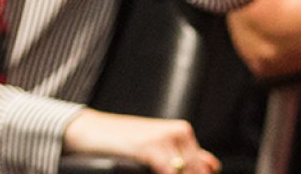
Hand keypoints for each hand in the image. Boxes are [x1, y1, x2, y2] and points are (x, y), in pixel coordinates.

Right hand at [63, 109, 220, 173]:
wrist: (89, 131)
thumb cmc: (119, 141)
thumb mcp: (156, 146)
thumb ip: (185, 154)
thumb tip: (212, 165)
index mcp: (182, 132)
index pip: (204, 168)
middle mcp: (178, 133)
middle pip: (195, 171)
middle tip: (161, 172)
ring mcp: (166, 138)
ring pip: (185, 172)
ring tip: (151, 171)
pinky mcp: (151, 147)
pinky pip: (170, 173)